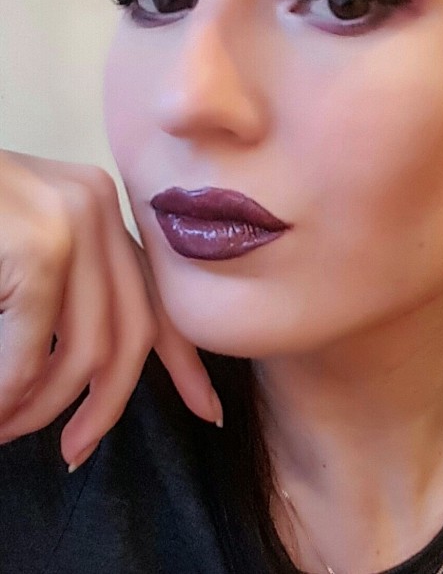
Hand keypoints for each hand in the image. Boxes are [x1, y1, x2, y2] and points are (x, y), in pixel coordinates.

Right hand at [0, 150, 221, 469]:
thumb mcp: (32, 248)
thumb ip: (74, 292)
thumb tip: (96, 369)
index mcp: (104, 212)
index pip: (160, 298)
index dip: (187, 361)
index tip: (205, 410)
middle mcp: (100, 210)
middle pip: (134, 334)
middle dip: (108, 404)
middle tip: (76, 450)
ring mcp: (72, 224)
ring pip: (88, 352)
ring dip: (44, 407)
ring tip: (9, 426)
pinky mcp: (38, 248)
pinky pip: (32, 352)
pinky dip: (9, 393)